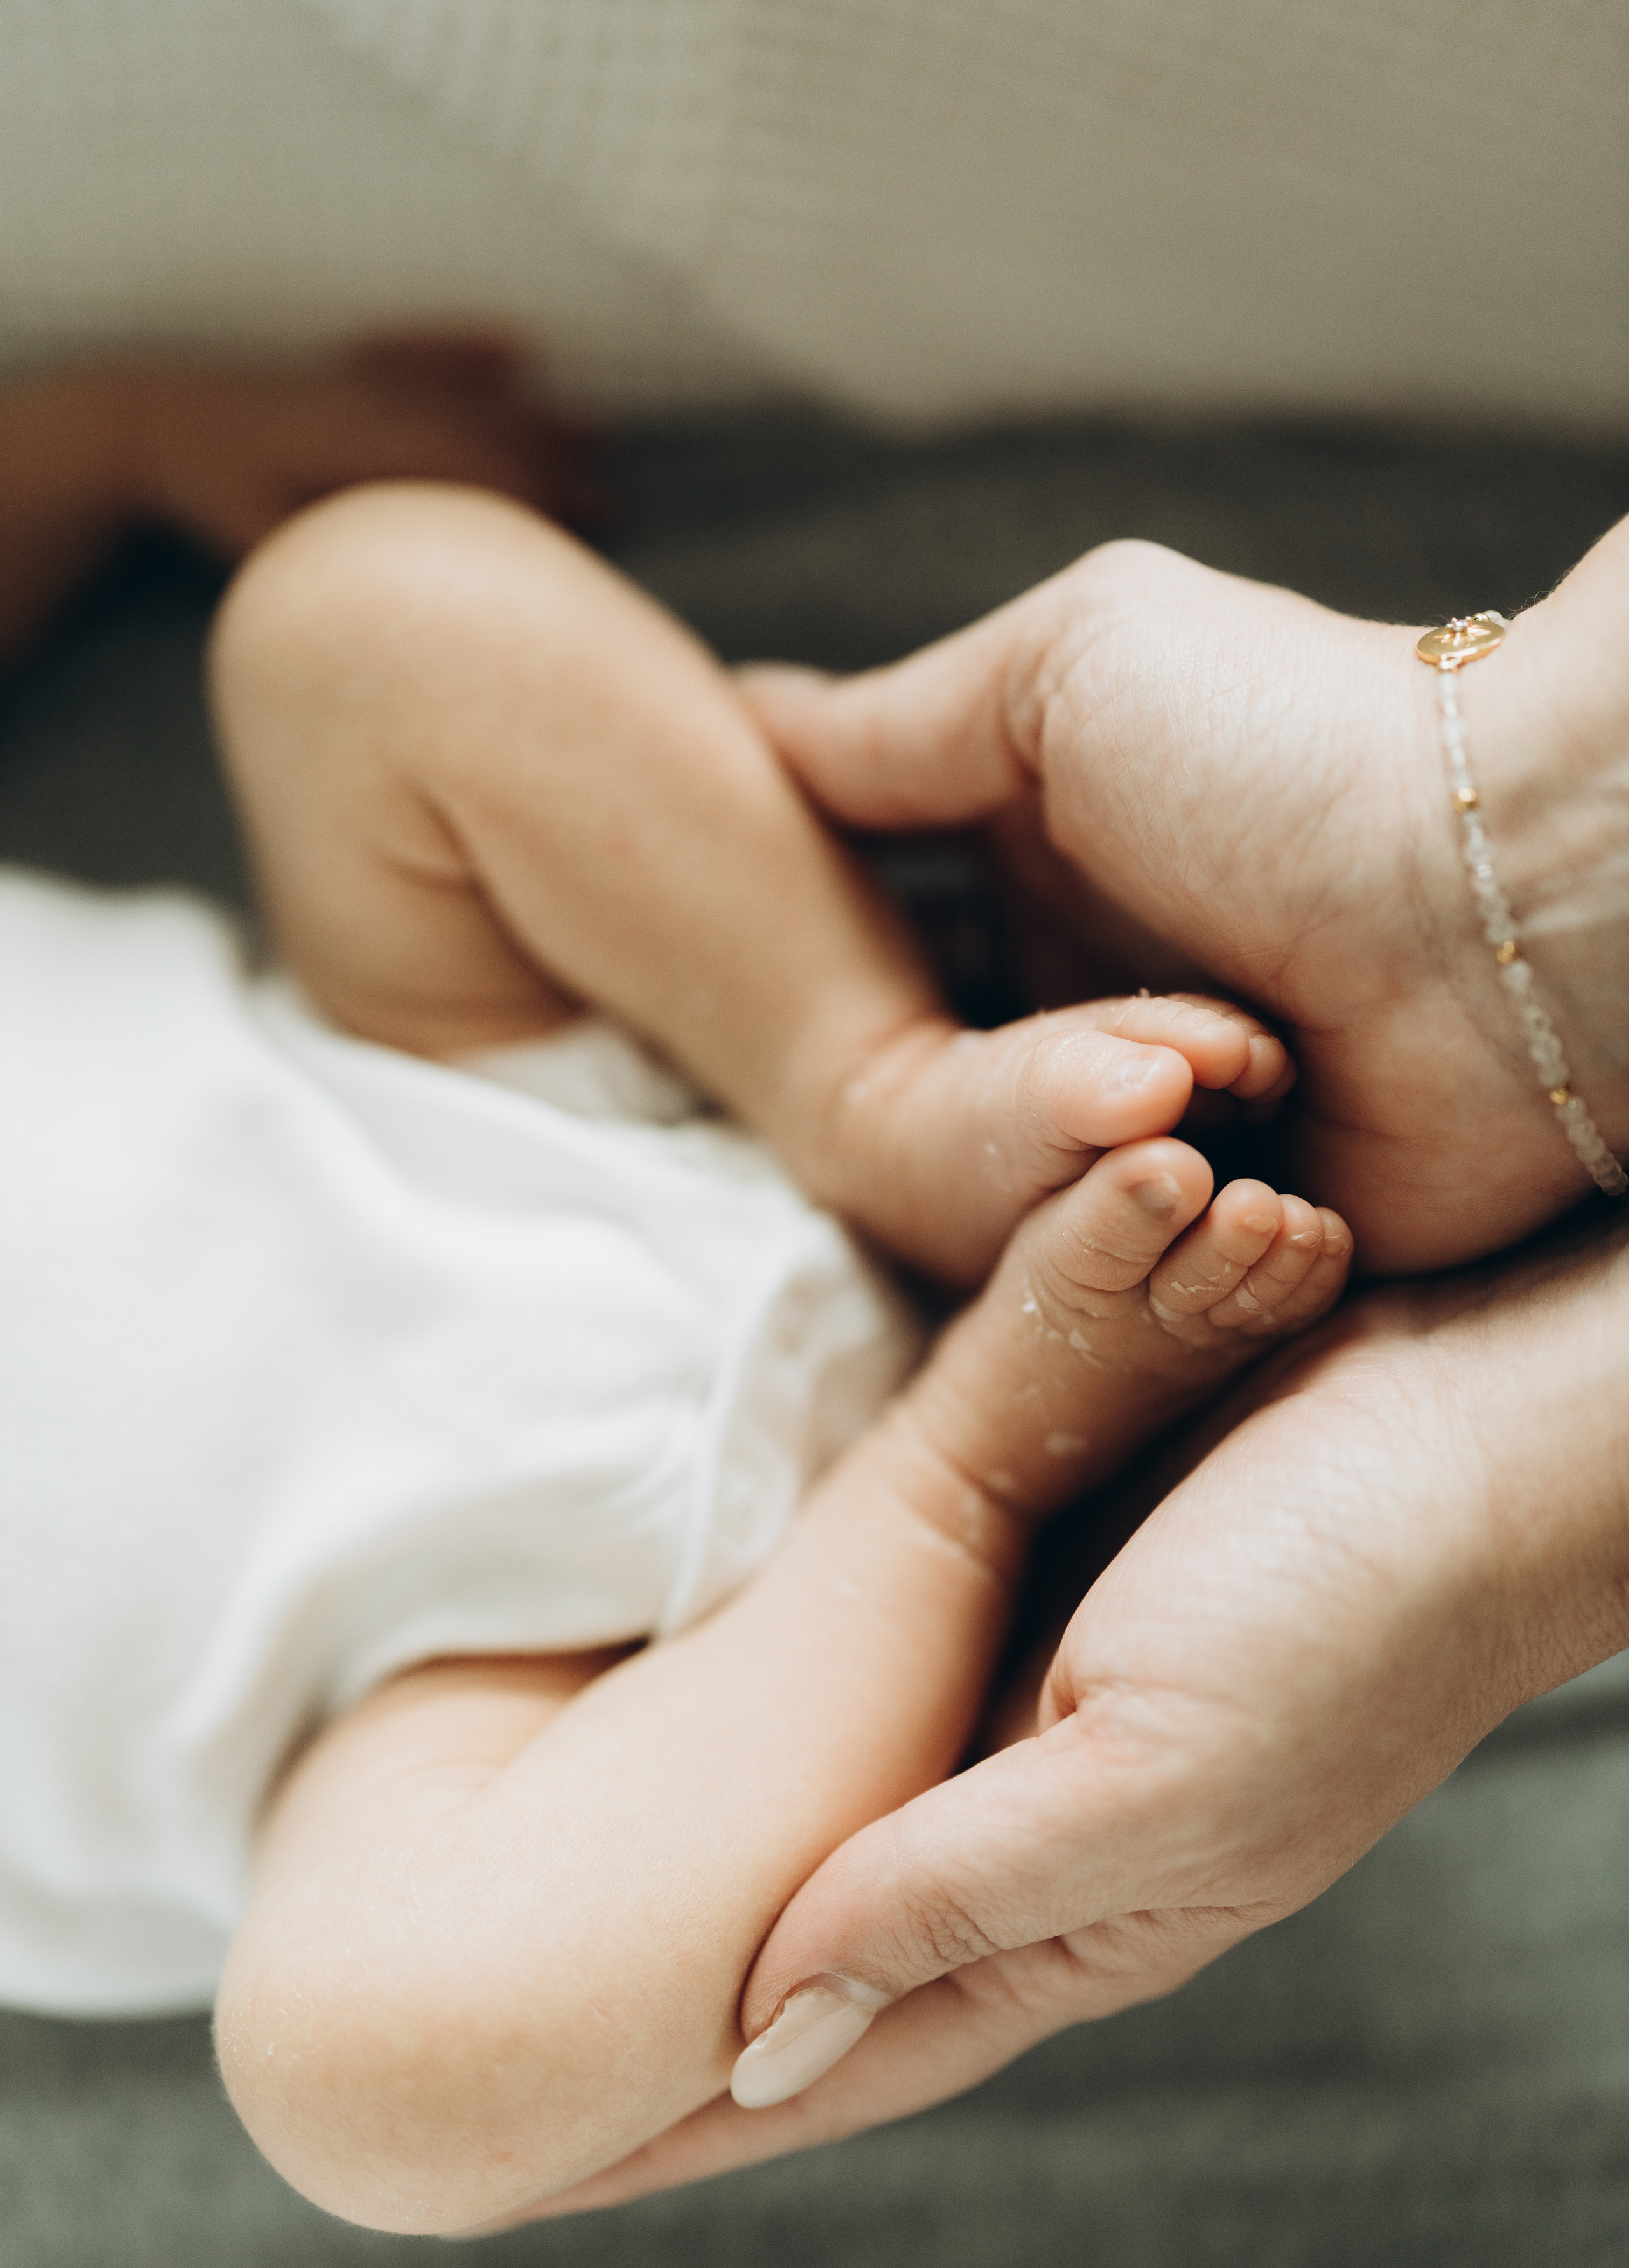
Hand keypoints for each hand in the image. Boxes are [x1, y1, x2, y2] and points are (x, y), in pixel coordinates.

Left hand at [112, 331, 601, 554]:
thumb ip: (346, 568)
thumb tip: (413, 599)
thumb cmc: (213, 498)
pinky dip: (471, 346)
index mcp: (359, 448)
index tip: (579, 540)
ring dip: (536, 414)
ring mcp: (363, 376)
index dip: (527, 508)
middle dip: (552, 471)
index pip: (467, 472)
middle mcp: (373, 401)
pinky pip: (422, 349)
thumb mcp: (277, 551)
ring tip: (599, 438)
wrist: (148, 418)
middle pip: (483, 433)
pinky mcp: (348, 364)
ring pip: (468, 393)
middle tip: (614, 509)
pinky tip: (520, 346)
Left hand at [498, 1212, 1628, 2221]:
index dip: (680, 2109)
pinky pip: (861, 1663)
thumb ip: (958, 1903)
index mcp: (1071, 1909)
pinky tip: (681, 1687)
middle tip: (496, 2029)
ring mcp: (1021, 1700)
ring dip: (700, 1846)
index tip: (518, 2162)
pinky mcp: (1021, 1582)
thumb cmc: (1349, 1610)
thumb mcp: (1153, 1780)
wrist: (1464, 1418)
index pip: (836, 2049)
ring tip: (544, 1871)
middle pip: (808, 1939)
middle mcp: (1028, 1819)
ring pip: (821, 1802)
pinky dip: (768, 1695)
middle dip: (665, 1999)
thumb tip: (758, 2040)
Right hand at [742, 519, 1628, 1272]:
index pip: (886, 976)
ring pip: (1013, 1205)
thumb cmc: (1298, 751)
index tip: (791, 1006)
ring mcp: (1166, 1140)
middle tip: (1117, 1051)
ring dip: (1078, 1148)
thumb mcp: (1066, 670)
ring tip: (1218, 1067)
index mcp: (1052, 883)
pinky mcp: (1228, 1248)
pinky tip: (1187, 1180)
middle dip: (989, 1093)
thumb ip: (893, 729)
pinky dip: (1130, 1237)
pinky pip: (1114, 1280)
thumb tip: (742, 723)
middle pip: (934, 1109)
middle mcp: (1098, 1016)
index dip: (833, 997)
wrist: (1520, 902)